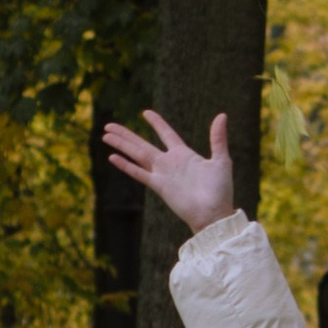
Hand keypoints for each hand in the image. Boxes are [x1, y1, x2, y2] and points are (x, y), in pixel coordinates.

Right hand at [102, 108, 236, 231]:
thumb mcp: (222, 160)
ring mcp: (162, 174)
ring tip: (105, 135)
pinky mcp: (159, 186)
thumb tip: (222, 115)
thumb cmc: (221, 190)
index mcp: (184, 155)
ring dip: (122, 145)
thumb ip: (218, 138)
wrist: (214, 214)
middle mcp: (169, 163)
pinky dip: (126, 166)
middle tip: (109, 125)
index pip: (167, 134)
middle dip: (126, 134)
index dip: (157, 123)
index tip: (145, 112)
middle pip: (143, 144)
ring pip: (137, 155)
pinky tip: (112, 157)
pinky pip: (139, 173)